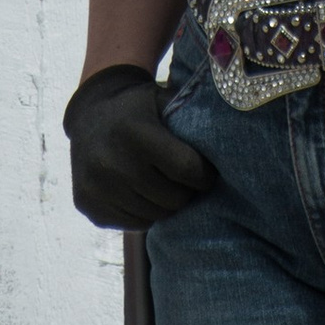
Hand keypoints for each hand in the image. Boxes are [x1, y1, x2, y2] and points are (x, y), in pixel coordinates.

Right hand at [63, 64, 217, 229]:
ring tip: (164, 185)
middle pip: (172, 199)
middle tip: (185, 181)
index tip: (207, 172)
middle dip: (185, 191)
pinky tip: (141, 192)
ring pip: (154, 216)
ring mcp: (96, 186)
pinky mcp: (87, 204)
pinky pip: (133, 223)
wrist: (89, 114)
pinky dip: (144, 212)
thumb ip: (193, 119)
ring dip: (166, 204)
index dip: (204, 175)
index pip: (187, 170)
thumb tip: (236, 140)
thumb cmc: (140, 109)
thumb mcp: (164, 101)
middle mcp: (111, 161)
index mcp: (135, 133)